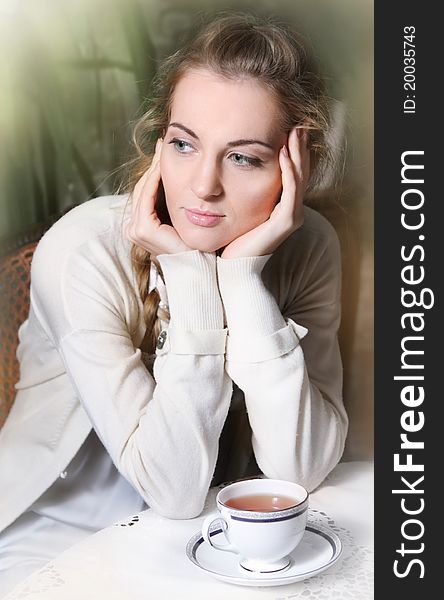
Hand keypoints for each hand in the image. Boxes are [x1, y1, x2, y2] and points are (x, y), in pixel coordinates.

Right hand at [125, 139, 191, 255]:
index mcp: (142, 226)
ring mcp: (135, 230)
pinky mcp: (142, 230)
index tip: (163, 149)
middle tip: (161, 143)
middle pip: (142, 188)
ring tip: (163, 150)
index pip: (145, 192)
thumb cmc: (197, 246)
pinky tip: (163, 166)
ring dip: (153, 169)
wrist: (201, 267)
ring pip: (143, 190)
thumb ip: (177, 201)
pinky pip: (146, 197)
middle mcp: (134, 229)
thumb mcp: (184, 218)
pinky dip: (153, 180)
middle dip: (152, 166)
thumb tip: (185, 178)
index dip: (154, 170)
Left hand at [220, 127, 309, 258]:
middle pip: (300, 172)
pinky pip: (291, 192)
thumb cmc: (232, 240)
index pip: (292, 173)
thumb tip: (228, 169)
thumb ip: (240, 191)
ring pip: (299, 178)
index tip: (286, 128)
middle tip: (296, 123)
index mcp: (281, 207)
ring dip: (297, 153)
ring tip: (293, 132)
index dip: (292, 151)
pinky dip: (289, 171)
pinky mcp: (285, 222)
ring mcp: (290, 216)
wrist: (232, 268)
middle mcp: (290, 210)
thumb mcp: (238, 210)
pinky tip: (283, 154)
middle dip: (298, 147)